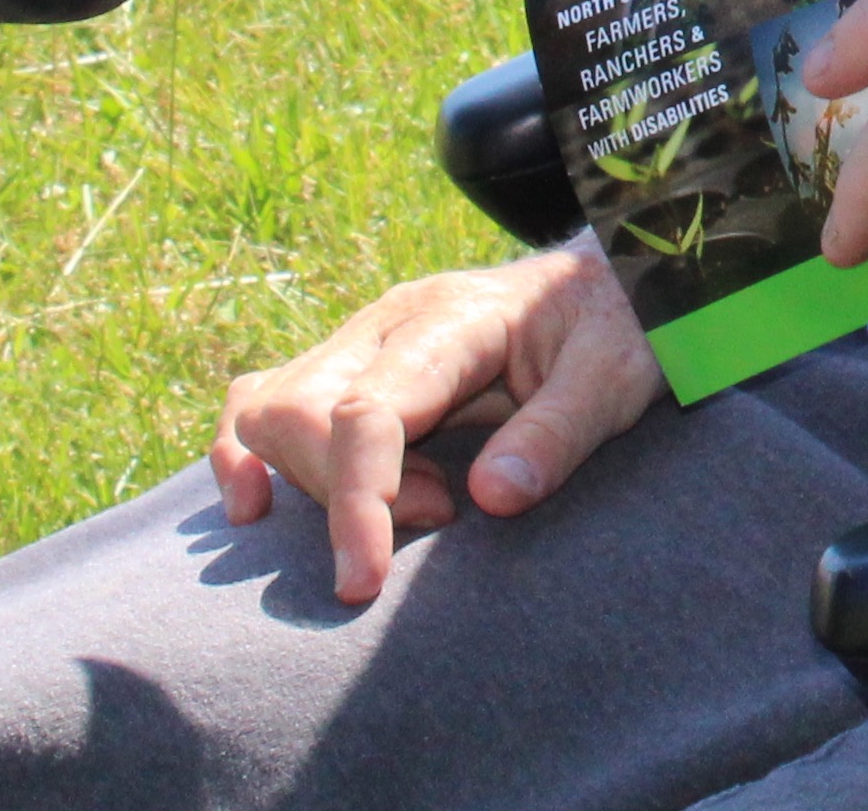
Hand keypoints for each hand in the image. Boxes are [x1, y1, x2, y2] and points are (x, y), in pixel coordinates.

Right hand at [209, 247, 663, 602]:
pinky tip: (259, 508)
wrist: (612, 287)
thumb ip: (560, 432)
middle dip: (341, 495)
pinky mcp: (348, 371)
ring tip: (417, 504)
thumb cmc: (617, 329)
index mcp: (450, 318)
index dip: (356, 500)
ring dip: (311, 483)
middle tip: (442, 515)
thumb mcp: (617, 376)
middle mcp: (386, 324)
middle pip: (301, 412)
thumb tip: (490, 499)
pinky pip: (264, 406)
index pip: (366, 410)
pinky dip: (250, 458)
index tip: (362, 580)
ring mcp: (360, 344)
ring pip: (269, 412)